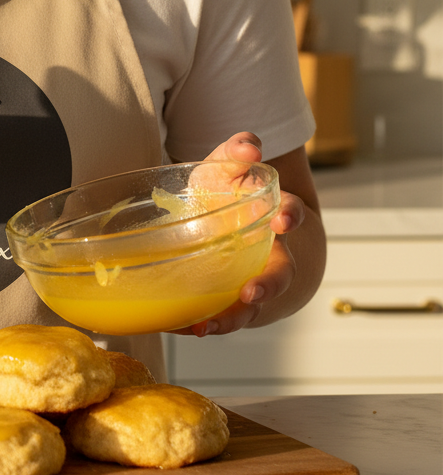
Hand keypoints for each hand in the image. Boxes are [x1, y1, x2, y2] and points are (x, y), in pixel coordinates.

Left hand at [171, 131, 306, 336]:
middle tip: (252, 293)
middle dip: (268, 286)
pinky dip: (204, 325)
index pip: (292, 214)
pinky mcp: (235, 302)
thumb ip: (240, 151)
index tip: (284, 218)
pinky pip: (223, 318)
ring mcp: (255, 282)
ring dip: (231, 319)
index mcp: (278, 218)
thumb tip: (250, 145)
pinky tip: (181, 329)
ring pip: (252, 308)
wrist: (241, 224)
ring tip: (205, 327)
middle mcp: (274, 256)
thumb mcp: (234, 167)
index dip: (290, 215)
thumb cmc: (236, 194)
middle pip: (280, 275)